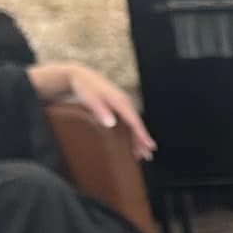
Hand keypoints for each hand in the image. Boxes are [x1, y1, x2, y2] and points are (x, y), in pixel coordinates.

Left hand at [30, 60, 155, 160]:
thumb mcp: (90, 99)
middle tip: (148, 155)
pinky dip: (132, 132)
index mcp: (120, 101)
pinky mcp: (121, 106)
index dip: (142, 134)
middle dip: (143, 140)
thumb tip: (111, 124)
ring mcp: (124, 104)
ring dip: (138, 138)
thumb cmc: (85, 88)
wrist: (83, 77)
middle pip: (137, 124)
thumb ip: (101, 111)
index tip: (148, 145)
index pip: (134, 121)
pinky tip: (132, 141)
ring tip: (141, 154)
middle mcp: (126, 102)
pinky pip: (130, 121)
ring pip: (134, 124)